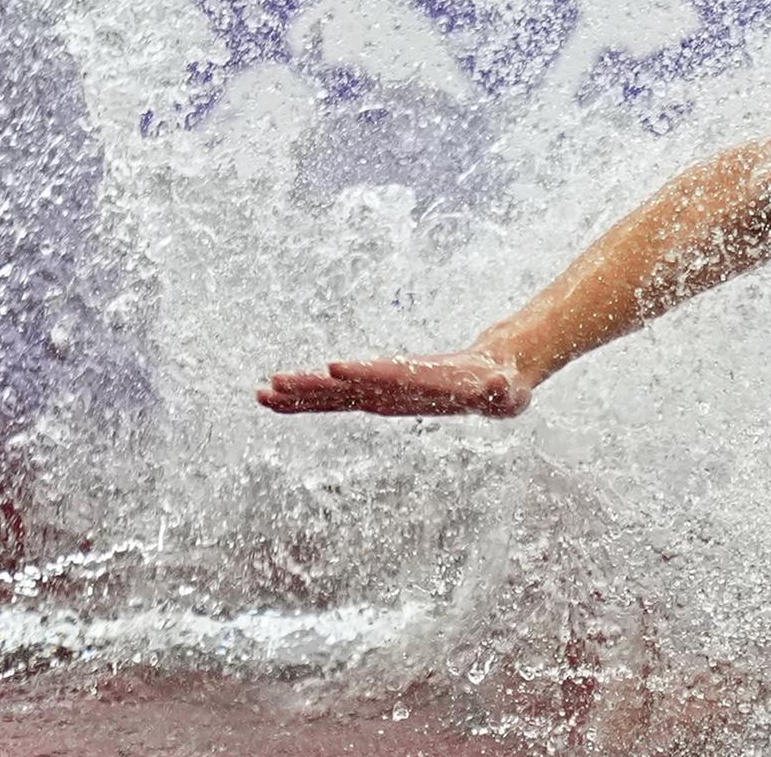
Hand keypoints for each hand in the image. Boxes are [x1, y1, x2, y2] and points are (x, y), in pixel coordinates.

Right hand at [258, 349, 530, 417]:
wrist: (494, 370)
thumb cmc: (503, 387)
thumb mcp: (507, 392)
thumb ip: (501, 390)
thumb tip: (500, 386)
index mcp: (423, 379)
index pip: (391, 376)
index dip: (366, 373)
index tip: (337, 368)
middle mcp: (396, 382)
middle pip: (352, 384)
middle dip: (316, 385)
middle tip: (277, 384)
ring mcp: (383, 389)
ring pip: (335, 393)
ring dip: (301, 394)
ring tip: (264, 393)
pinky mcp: (376, 397)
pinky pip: (336, 401)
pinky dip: (305, 403)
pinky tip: (276, 402)